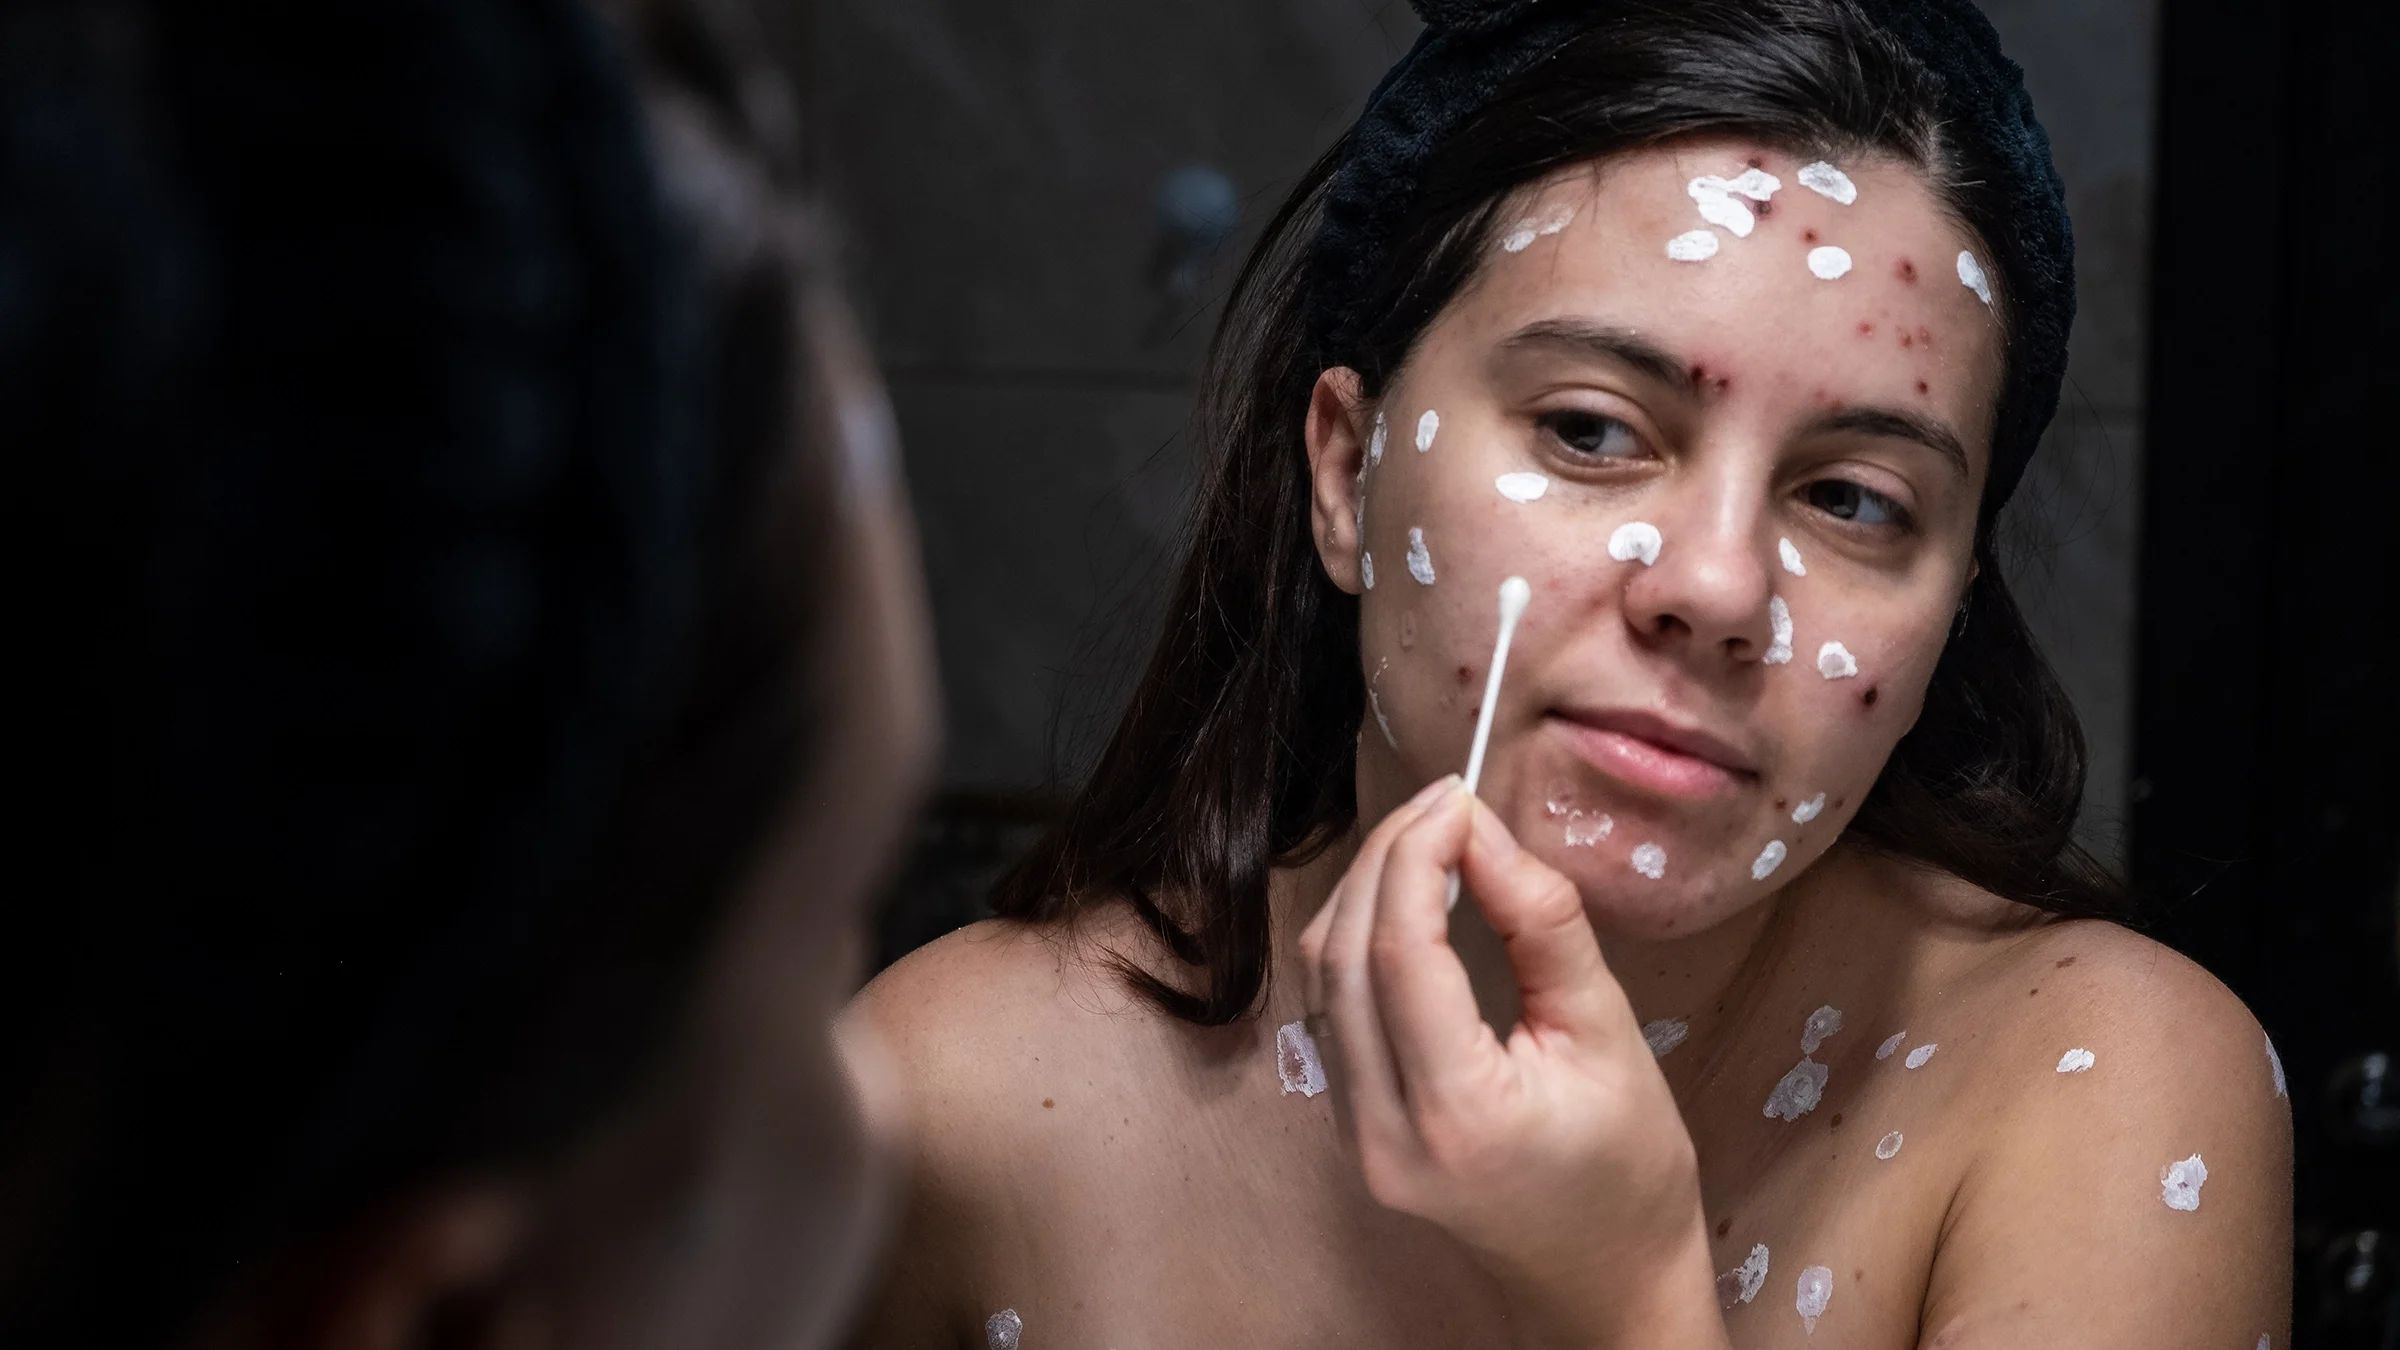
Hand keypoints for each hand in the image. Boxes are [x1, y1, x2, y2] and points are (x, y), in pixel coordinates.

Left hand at [1298, 779, 1727, 1349]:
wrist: (1605, 1279)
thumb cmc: (1629, 1167)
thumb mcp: (1609, 1035)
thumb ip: (1543, 927)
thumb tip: (1484, 833)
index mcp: (1459, 1113)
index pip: (1401, 953)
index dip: (1418, 857)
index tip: (1459, 797)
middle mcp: (1383, 1132)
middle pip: (1345, 958)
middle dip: (1386, 861)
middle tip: (1444, 803)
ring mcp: (1356, 1139)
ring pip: (1325, 982)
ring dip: (1366, 895)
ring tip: (1430, 839)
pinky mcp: (1352, 1132)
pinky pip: (1335, 1014)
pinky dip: (1361, 943)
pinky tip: (1407, 902)